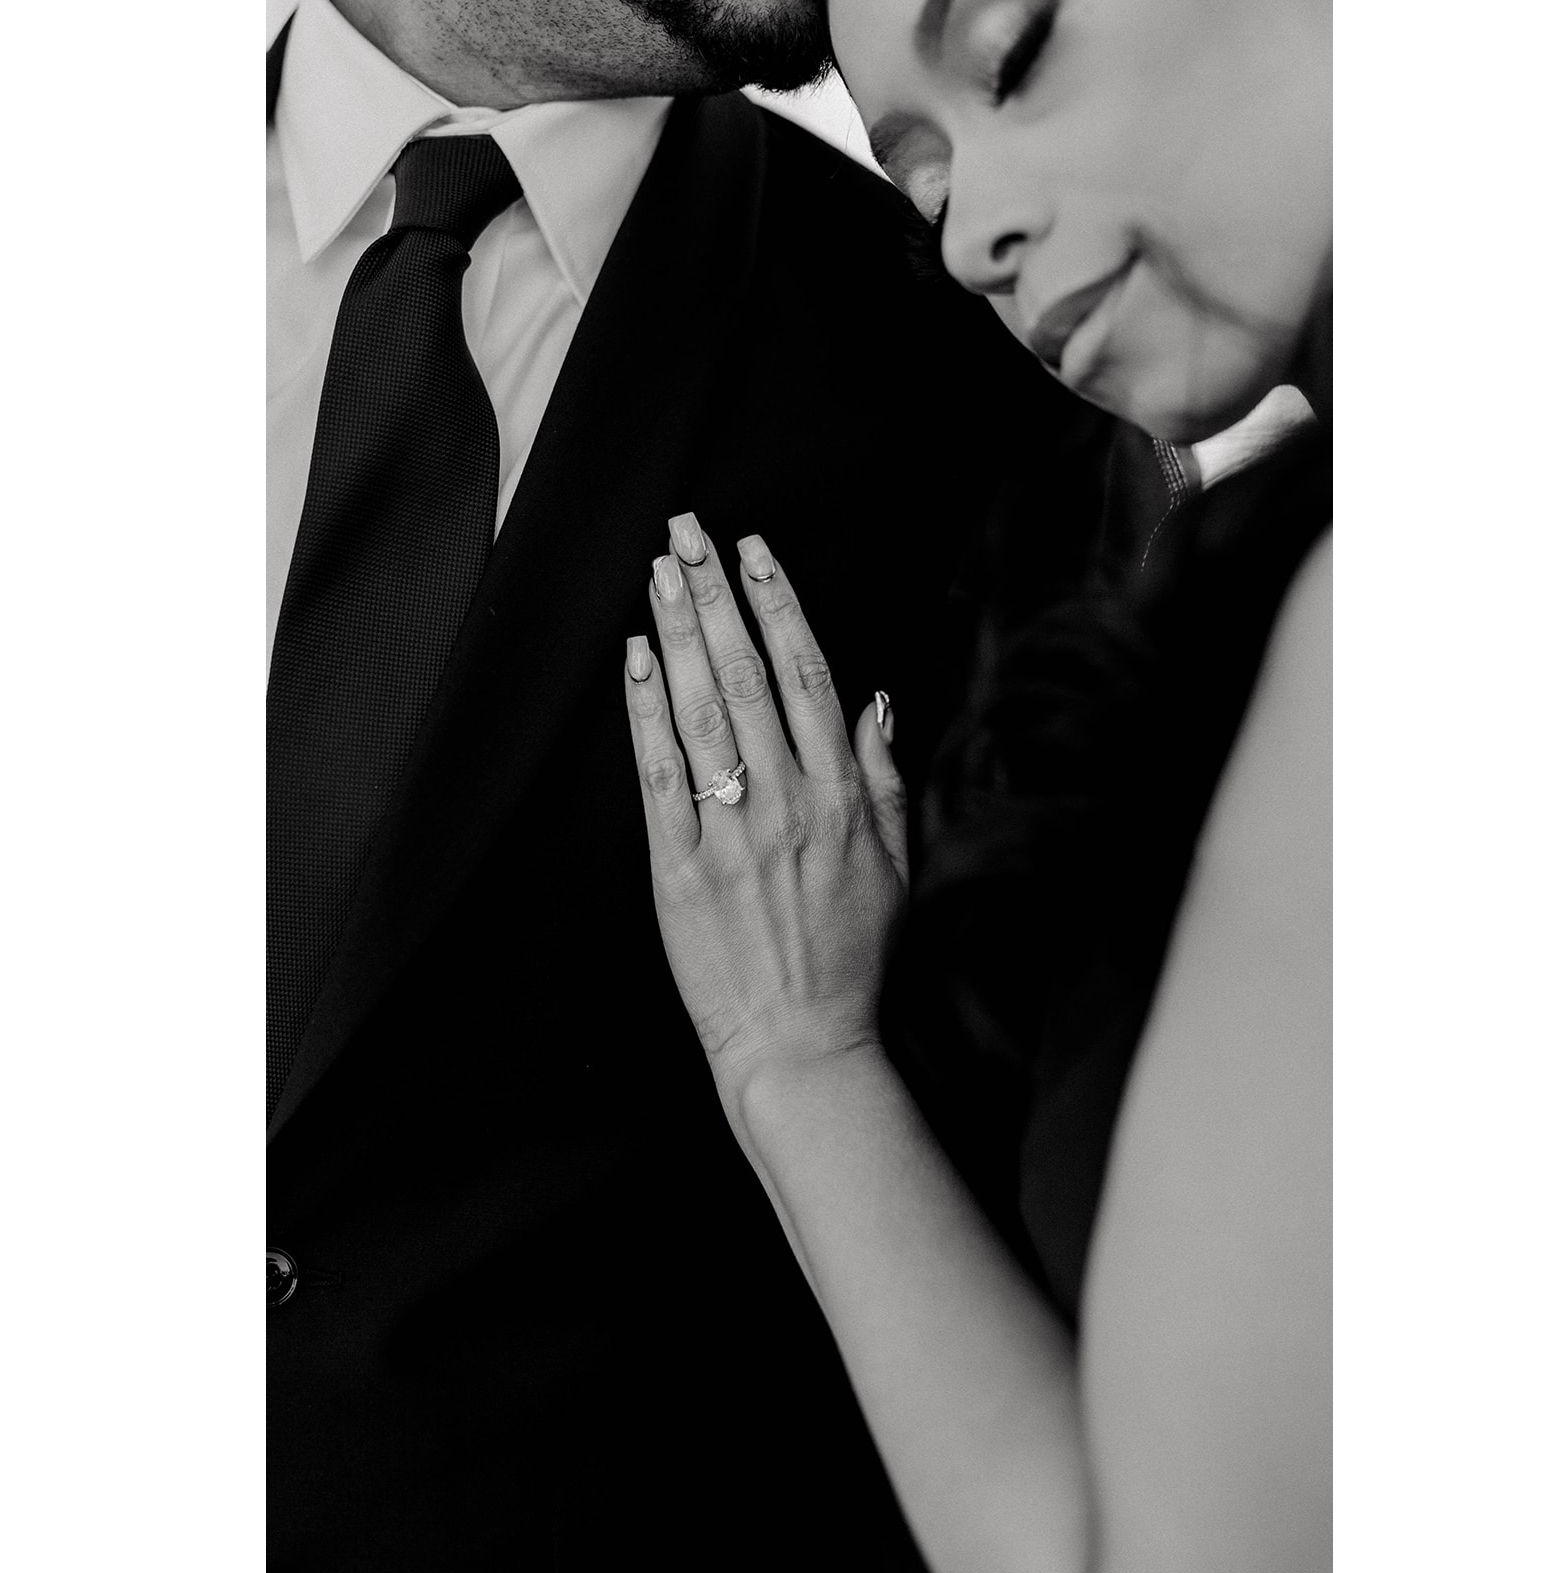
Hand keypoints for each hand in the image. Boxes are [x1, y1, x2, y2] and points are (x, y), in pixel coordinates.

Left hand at [623, 514, 907, 1095]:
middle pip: (745, 674)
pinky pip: (658, 774)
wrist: (802, 1041)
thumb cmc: (853, 954)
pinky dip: (644, 711)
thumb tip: (878, 698)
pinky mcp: (678, 868)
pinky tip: (635, 658)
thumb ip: (885, 775)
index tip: (754, 549)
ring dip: (677, 632)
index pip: (806, 674)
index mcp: (842, 794)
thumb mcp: (897, 862)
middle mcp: (787, 801)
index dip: (778, 603)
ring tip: (659, 572)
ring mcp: (729, 833)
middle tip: (687, 532)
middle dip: (715, 593)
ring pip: (700, 710)